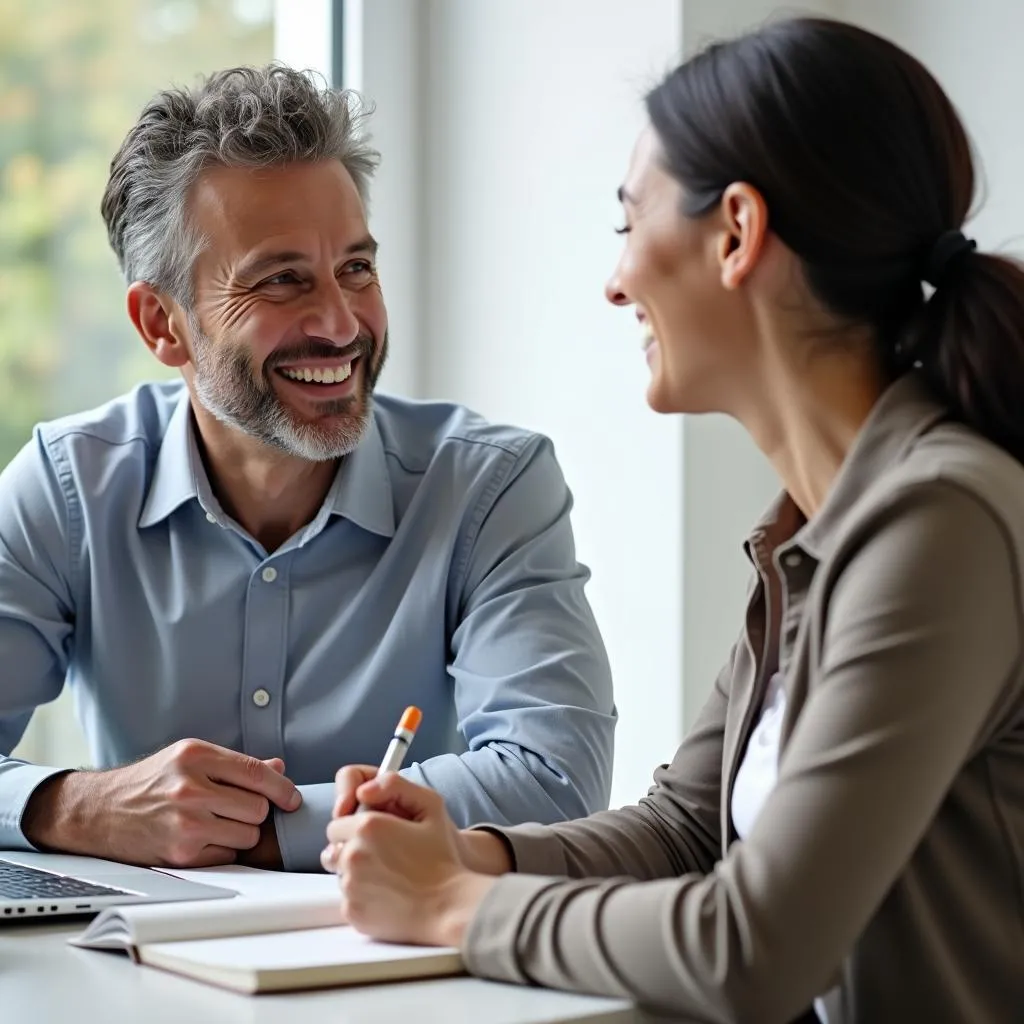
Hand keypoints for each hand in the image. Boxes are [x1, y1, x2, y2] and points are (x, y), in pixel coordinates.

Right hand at [21, 741, 301, 867]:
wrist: (100, 811)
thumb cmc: (150, 781)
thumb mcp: (189, 757)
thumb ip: (235, 764)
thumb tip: (278, 768)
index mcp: (195, 756)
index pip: (257, 773)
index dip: (283, 788)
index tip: (292, 799)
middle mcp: (190, 788)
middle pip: (257, 808)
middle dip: (256, 811)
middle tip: (239, 809)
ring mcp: (185, 823)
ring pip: (247, 834)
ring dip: (241, 832)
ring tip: (219, 822)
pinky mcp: (180, 853)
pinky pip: (228, 855)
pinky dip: (223, 849)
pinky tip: (204, 838)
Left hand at [322, 773, 496, 946]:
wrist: (449, 906)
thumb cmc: (442, 858)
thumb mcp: (431, 806)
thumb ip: (394, 785)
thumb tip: (362, 791)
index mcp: (368, 827)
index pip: (338, 820)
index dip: (355, 824)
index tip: (374, 832)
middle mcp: (352, 855)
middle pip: (334, 847)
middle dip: (352, 847)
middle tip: (382, 853)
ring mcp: (350, 886)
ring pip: (340, 873)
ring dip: (356, 872)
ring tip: (387, 874)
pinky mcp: (352, 912)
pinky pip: (347, 898)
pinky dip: (361, 896)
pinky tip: (387, 893)